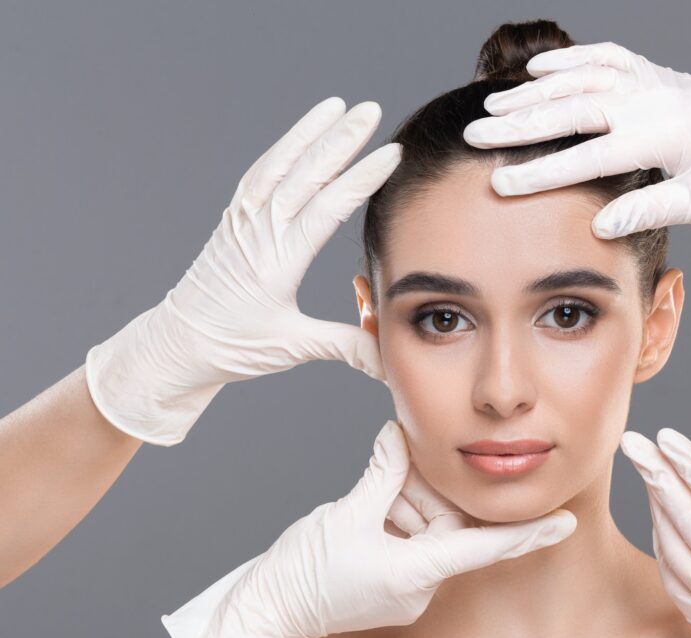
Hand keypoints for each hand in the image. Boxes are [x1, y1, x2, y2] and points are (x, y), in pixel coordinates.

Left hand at [86, 98, 400, 445]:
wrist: (178, 344)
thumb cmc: (232, 346)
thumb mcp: (292, 348)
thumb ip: (345, 346)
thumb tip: (389, 357)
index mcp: (277, 261)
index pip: (326, 209)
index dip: (360, 180)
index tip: (391, 155)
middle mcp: (258, 233)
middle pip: (304, 175)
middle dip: (340, 140)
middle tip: (370, 111)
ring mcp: (243, 221)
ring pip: (279, 165)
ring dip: (308, 133)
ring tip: (337, 106)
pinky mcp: (235, 220)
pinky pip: (259, 174)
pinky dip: (282, 150)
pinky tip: (300, 137)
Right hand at [162, 420, 577, 637]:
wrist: (265, 611)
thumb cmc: (303, 573)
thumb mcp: (345, 513)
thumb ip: (383, 471)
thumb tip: (399, 435)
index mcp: (417, 573)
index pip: (486, 547)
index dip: (529, 533)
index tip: (566, 522)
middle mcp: (420, 586)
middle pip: (447, 525)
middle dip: (423, 494)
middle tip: (391, 474)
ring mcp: (406, 589)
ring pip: (425, 530)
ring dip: (402, 504)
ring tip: (367, 500)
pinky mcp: (391, 585)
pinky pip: (409, 542)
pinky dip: (394, 519)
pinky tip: (368, 510)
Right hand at [463, 41, 690, 240]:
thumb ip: (647, 210)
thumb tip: (600, 225)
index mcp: (659, 136)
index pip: (586, 157)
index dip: (539, 173)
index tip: (498, 184)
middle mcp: (650, 100)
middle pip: (571, 107)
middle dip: (518, 122)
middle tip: (474, 131)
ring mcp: (653, 81)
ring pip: (582, 77)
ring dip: (535, 89)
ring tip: (494, 103)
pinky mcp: (658, 75)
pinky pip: (607, 58)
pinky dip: (571, 60)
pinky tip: (541, 69)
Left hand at [618, 428, 690, 637]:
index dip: (689, 464)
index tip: (667, 439)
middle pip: (682, 514)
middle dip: (655, 473)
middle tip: (633, 444)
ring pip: (670, 543)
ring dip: (655, 505)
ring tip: (648, 473)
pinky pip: (671, 575)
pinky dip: (661, 543)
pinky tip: (660, 522)